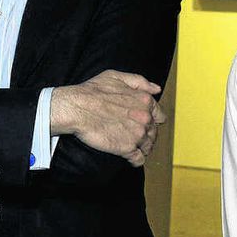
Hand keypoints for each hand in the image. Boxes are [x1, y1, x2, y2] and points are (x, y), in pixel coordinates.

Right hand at [50, 70, 164, 166]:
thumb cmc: (92, 91)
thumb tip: (156, 89)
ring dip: (142, 147)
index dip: (152, 120)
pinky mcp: (127, 149)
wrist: (77, 108)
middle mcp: (145, 118)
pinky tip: (129, 157)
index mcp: (145, 101)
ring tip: (132, 146)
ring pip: (148, 146)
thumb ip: (139, 81)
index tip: (144, 123)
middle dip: (147, 134)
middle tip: (134, 135)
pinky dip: (136, 160)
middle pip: (154, 132)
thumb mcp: (116, 76)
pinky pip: (139, 159)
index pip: (159, 116)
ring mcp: (138, 134)